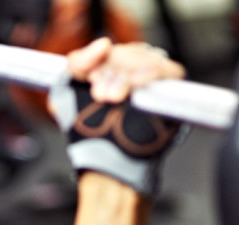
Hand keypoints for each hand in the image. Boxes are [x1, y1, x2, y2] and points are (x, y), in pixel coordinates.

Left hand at [49, 39, 185, 194]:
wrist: (107, 168)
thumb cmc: (90, 140)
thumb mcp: (67, 98)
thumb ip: (77, 64)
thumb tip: (104, 43)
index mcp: (111, 75)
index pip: (109, 51)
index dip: (96, 59)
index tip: (89, 77)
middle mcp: (134, 78)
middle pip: (128, 53)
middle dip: (111, 70)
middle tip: (99, 95)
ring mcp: (154, 86)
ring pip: (146, 60)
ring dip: (126, 76)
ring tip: (110, 100)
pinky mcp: (171, 95)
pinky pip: (167, 71)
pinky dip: (149, 76)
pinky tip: (134, 92)